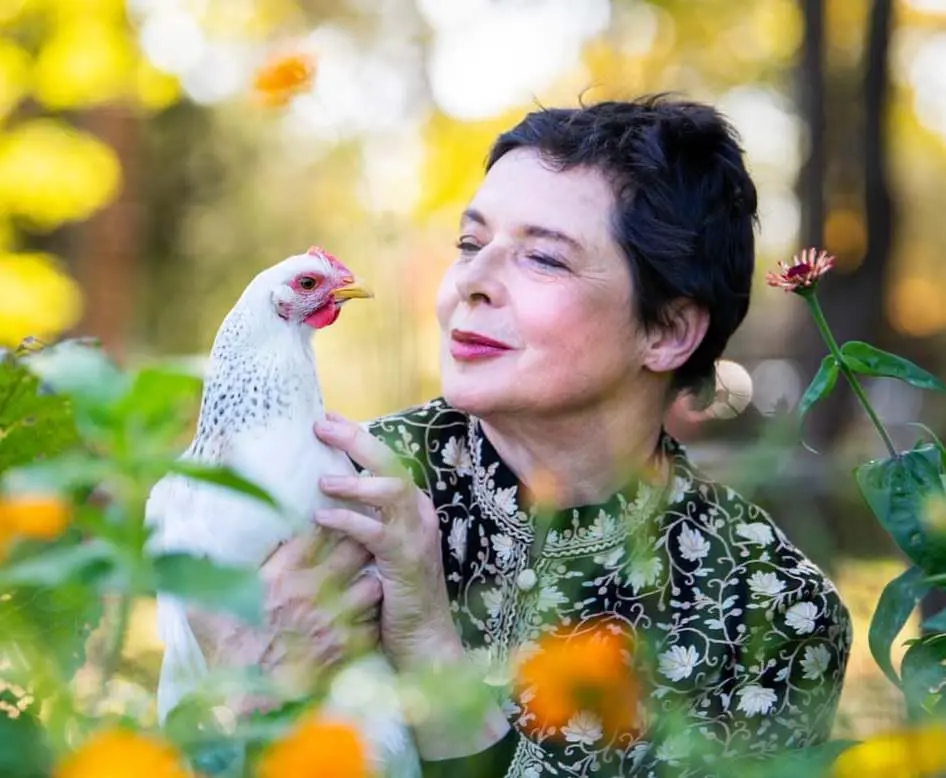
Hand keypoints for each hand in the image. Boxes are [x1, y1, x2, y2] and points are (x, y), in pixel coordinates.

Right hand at [186, 531, 381, 715]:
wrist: (244, 705)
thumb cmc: (225, 655)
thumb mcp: (207, 608)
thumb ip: (210, 577)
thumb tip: (203, 556)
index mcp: (279, 575)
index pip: (317, 531)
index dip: (329, 521)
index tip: (333, 520)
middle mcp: (311, 591)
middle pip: (354, 548)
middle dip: (360, 543)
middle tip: (360, 545)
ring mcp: (333, 620)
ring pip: (372, 584)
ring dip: (370, 581)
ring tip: (366, 581)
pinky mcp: (347, 648)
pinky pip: (373, 622)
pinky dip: (372, 618)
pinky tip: (365, 618)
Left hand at [313, 413, 460, 670]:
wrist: (424, 641)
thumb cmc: (395, 596)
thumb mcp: (377, 550)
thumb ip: (361, 521)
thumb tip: (321, 494)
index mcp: (412, 507)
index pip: (385, 460)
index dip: (356, 437)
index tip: (325, 418)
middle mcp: (419, 514)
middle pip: (391, 463)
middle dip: (355, 439)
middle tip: (321, 424)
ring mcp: (416, 536)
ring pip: (392, 490)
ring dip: (355, 480)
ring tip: (322, 479)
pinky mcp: (406, 561)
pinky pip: (376, 532)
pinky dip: (348, 520)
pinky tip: (322, 517)